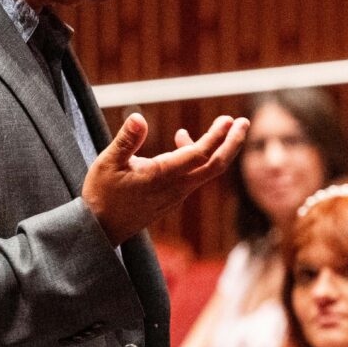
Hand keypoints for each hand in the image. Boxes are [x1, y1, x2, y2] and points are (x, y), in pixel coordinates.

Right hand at [83, 113, 249, 244]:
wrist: (102, 229)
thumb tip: (139, 117)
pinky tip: (181, 138)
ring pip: (207, 170)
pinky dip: (198, 156)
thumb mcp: (107, 163)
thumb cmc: (102, 194)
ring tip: (223, 124)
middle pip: (215, 166)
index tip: (228, 120)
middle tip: (245, 121)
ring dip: (219, 148)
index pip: (198, 156)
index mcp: (161, 176)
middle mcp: (176, 187)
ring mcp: (177, 194)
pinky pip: (195, 174)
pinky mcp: (174, 196)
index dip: (215, 137)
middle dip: (233, 143)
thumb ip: (126, 140)